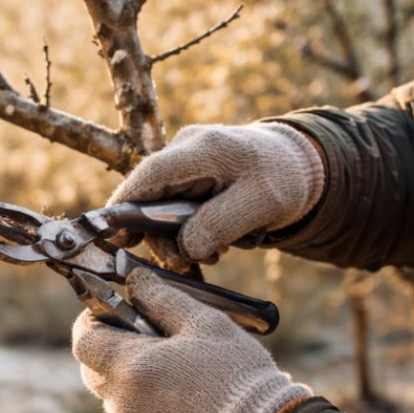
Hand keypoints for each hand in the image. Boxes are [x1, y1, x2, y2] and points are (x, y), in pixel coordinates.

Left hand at [71, 269, 310, 412]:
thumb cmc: (235, 377)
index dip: (93, 321)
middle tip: (145, 336)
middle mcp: (122, 402)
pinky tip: (183, 397)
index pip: (83, 340)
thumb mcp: (205, 323)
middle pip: (93, 369)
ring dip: (131, 377)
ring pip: (115, 395)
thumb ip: (162, 298)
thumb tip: (136, 281)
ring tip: (173, 367)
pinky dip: (146, 404)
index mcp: (130, 367)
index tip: (114, 311)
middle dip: (110, 348)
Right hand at [109, 123, 324, 264]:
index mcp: (202, 150)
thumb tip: (184, 248)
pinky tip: (214, 242)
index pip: (149, 176)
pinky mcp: (188, 179)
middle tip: (188, 262)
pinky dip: (187, 232)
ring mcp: (184, 164)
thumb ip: (219, 224)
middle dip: (162, 237)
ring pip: (158, 209)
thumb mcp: (261, 204)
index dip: (125, 207)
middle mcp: (184, 151)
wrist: (300, 167)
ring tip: (215, 252)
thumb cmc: (284, 179)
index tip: (113, 238)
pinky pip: (172, 210)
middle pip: (148, 198)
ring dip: (178, 238)